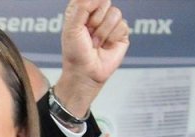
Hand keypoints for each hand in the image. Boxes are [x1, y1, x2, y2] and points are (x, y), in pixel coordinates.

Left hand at [54, 0, 129, 116]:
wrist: (85, 72)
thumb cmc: (75, 52)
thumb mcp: (72, 27)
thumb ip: (82, 7)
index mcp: (81, 11)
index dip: (88, 6)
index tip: (83, 21)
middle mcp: (96, 15)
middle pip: (105, 2)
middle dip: (95, 20)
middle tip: (88, 34)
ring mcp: (109, 24)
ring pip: (115, 13)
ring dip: (103, 31)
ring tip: (96, 43)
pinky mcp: (121, 34)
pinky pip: (123, 25)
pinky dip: (112, 37)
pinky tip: (106, 46)